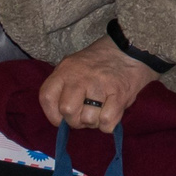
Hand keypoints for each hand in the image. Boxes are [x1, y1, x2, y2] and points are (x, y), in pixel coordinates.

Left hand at [37, 35, 157, 134]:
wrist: (129, 51)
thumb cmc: (97, 64)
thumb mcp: (73, 67)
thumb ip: (63, 88)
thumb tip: (60, 118)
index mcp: (65, 70)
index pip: (47, 97)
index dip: (52, 114)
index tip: (60, 119)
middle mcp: (80, 77)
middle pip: (67, 110)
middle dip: (74, 121)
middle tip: (83, 115)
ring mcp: (100, 85)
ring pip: (88, 119)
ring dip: (93, 122)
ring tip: (99, 111)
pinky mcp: (119, 94)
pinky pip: (106, 122)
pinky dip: (107, 124)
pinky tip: (110, 113)